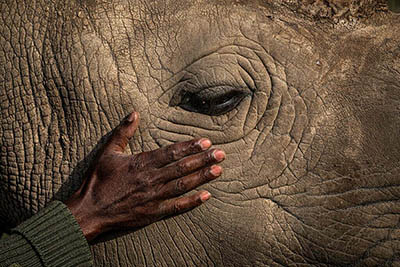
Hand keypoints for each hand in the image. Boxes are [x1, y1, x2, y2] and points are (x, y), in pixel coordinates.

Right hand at [65, 111, 224, 240]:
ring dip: (202, 177)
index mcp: (141, 163)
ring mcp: (153, 197)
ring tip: (219, 170)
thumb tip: (134, 113)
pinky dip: (192, 202)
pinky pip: (176, 207)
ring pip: (183, 185)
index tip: (205, 141)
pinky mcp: (153, 213)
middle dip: (203, 159)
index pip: (171, 152)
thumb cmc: (97, 181)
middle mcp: (151, 179)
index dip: (190, 146)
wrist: (88, 211)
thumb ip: (123, 133)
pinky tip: (207, 196)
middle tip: (221, 154)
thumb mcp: (107, 152)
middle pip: (182, 167)